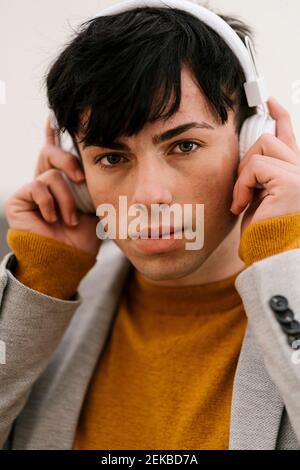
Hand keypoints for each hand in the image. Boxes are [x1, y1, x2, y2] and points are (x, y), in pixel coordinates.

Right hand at [4, 113, 100, 256]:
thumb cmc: (82, 238)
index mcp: (62, 182)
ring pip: (51, 174)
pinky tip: (53, 219)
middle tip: (81, 178)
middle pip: (50, 151)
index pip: (56, 152)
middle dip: (68, 160)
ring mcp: (30, 191)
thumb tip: (105, 163)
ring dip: (66, 200)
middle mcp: (44, 182)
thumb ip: (93, 184)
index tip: (54, 114)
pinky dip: (51, 203)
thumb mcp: (94, 206)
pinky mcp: (18, 199)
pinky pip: (38, 186)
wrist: (68, 260)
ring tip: (69, 220)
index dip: (53, 133)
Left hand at [230, 97, 299, 236]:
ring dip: (244, 175)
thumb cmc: (262, 233)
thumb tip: (252, 151)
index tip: (270, 100)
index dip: (280, 117)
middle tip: (242, 193)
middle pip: (268, 139)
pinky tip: (242, 205)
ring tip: (243, 201)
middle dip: (246, 163)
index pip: (289, 137)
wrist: (267, 257)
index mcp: (296, 174)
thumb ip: (261, 173)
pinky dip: (242, 185)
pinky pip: (255, 166)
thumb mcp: (258, 197)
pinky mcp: (292, 182)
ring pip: (262, 147)